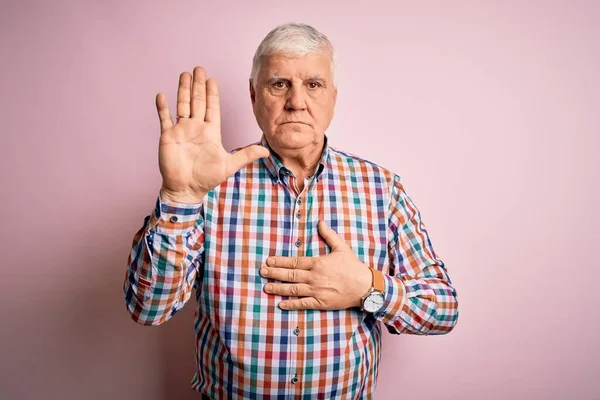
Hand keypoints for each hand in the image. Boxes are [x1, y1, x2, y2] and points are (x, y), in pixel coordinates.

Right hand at [156, 66, 269, 202]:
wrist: (187, 189)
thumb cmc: (207, 178)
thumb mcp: (229, 165)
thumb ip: (246, 155)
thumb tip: (267, 151)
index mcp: (210, 132)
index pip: (212, 108)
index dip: (212, 94)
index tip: (212, 80)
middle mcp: (195, 128)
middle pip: (197, 102)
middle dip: (198, 85)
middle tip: (199, 69)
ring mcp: (181, 131)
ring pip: (182, 105)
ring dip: (183, 90)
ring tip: (184, 75)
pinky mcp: (168, 137)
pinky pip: (164, 119)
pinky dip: (162, 107)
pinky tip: (161, 95)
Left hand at [259, 221, 372, 309]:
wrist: (365, 286)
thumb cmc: (353, 267)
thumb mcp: (341, 247)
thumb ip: (329, 235)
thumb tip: (320, 222)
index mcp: (317, 263)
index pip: (294, 261)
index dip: (279, 261)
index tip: (268, 260)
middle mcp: (314, 277)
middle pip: (289, 275)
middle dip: (274, 273)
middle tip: (262, 272)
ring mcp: (316, 291)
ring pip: (292, 289)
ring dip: (278, 288)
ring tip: (266, 287)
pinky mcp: (321, 302)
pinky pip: (303, 303)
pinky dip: (291, 304)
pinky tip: (281, 304)